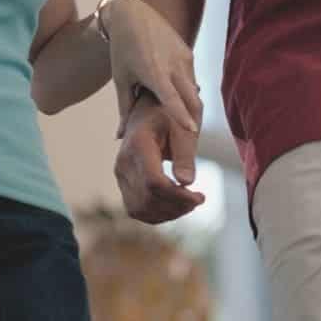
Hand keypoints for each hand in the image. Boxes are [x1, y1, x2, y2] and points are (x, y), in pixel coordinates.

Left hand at [102, 0, 203, 139]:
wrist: (132, 14)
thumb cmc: (122, 49)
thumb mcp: (121, 79)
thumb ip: (124, 108)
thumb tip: (120, 136)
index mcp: (154, 72)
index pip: (172, 99)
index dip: (182, 116)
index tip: (192, 131)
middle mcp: (173, 65)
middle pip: (192, 99)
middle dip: (194, 119)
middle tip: (192, 140)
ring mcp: (183, 57)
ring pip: (194, 89)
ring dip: (191, 107)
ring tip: (186, 123)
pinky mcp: (187, 52)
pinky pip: (191, 78)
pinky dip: (188, 91)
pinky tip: (182, 101)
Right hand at [115, 94, 205, 223]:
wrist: (151, 107)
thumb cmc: (170, 114)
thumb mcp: (183, 128)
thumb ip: (185, 154)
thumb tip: (187, 183)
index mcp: (138, 145)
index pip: (154, 182)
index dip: (178, 196)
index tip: (200, 196)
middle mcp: (123, 162)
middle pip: (147, 199)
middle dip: (176, 206)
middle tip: (199, 199)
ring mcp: (120, 174)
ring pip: (139, 209)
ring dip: (167, 213)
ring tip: (189, 203)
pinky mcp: (123, 182)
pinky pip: (136, 208)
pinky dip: (157, 213)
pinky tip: (176, 205)